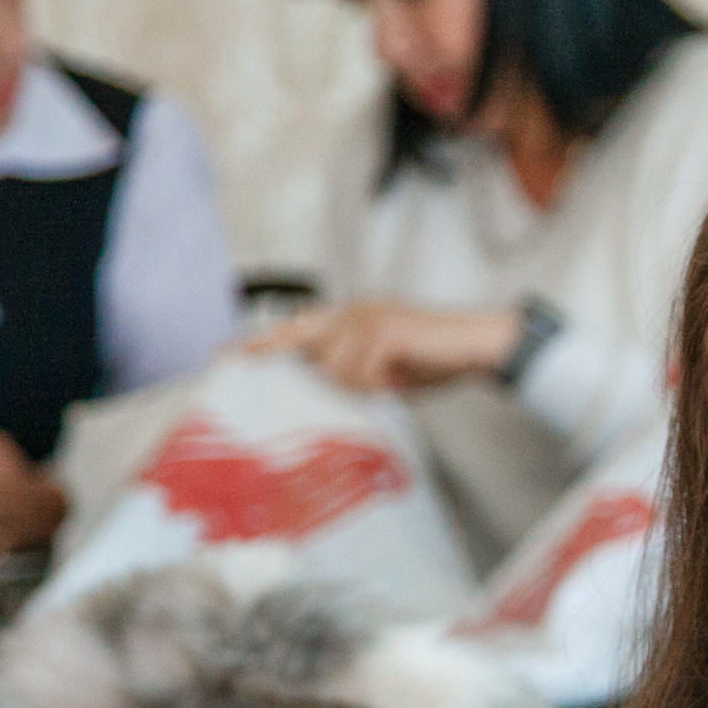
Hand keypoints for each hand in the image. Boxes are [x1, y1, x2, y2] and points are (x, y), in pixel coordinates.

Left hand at [243, 301, 519, 393]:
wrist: (478, 346)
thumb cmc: (436, 361)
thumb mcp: (385, 372)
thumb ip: (354, 375)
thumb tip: (325, 395)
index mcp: (352, 318)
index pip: (299, 328)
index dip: (265, 341)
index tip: (229, 355)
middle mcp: (354, 311)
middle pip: (299, 334)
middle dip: (270, 349)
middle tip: (236, 362)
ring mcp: (368, 317)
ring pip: (331, 364)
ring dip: (353, 385)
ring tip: (385, 387)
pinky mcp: (384, 330)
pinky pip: (358, 370)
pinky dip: (372, 384)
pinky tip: (393, 383)